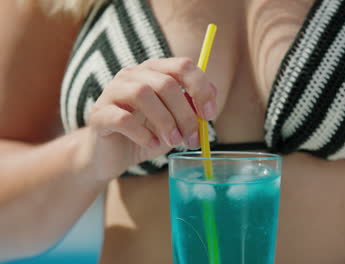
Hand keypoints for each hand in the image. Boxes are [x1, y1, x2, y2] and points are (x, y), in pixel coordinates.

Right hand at [79, 57, 216, 180]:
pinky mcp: (99, 114)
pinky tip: (151, 144)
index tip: (210, 115)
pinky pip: (122, 118)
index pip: (182, 66)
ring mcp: (112, 92)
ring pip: (142, 94)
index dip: (201, 89)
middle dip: (185, 114)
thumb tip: (210, 104)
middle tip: (192, 139)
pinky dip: (142, 133)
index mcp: (155, 71)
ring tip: (173, 142)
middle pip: (166, 83)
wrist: (113, 156)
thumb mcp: (176, 122)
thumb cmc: (148, 134)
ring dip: (165, 121)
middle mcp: (133, 75)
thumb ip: (192, 110)